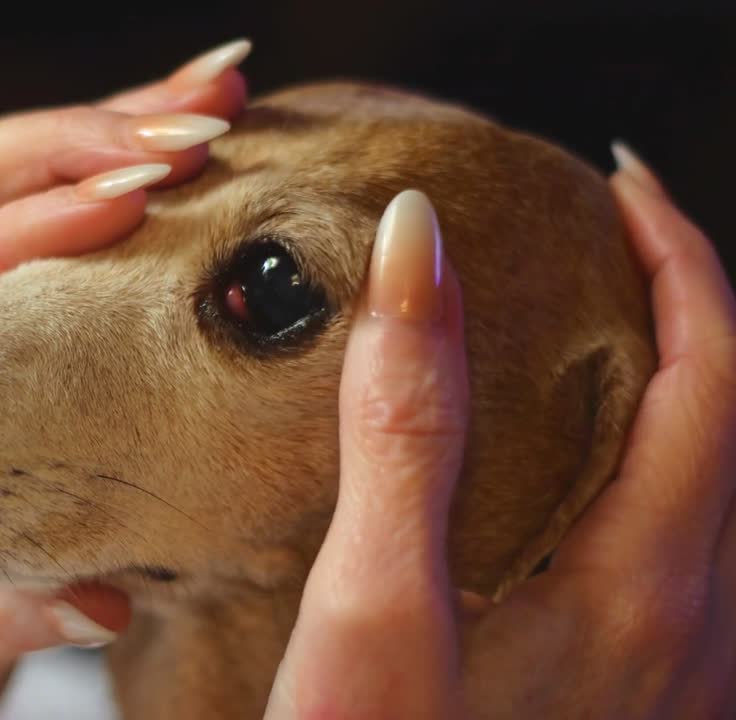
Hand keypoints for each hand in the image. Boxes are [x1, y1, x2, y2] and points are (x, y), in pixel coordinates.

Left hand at [0, 39, 251, 719]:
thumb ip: (1, 617)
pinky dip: (95, 165)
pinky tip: (177, 146)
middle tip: (199, 117)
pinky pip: (13, 204)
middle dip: (73, 139)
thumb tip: (104, 602)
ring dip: (94, 128)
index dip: (36, 230)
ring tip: (212, 96)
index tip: (139, 195)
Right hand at [265, 153, 735, 718]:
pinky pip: (699, 559)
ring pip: (729, 494)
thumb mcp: (373, 603)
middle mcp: (701, 631)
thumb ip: (402, 424)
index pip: (713, 371)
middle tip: (611, 246)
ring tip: (600, 343)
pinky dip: (663, 475)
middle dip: (691, 310)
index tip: (617, 183)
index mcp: (647, 585)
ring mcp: (691, 681)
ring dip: (684, 394)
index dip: (678, 255)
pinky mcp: (654, 710)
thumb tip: (415, 251)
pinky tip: (583, 490)